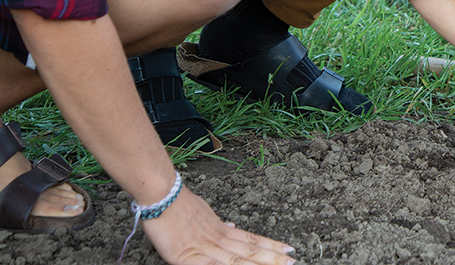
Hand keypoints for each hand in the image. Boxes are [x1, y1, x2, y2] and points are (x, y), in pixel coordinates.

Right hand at [143, 187, 293, 264]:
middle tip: (292, 261)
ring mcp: (206, 247)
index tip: (287, 249)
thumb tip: (232, 225)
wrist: (162, 196)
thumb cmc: (178, 204)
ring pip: (237, 260)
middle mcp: (219, 238)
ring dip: (258, 264)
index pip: (252, 239)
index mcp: (222, 229)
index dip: (271, 245)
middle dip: (272, 258)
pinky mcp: (189, 257)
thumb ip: (218, 223)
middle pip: (250, 250)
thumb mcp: (204, 212)